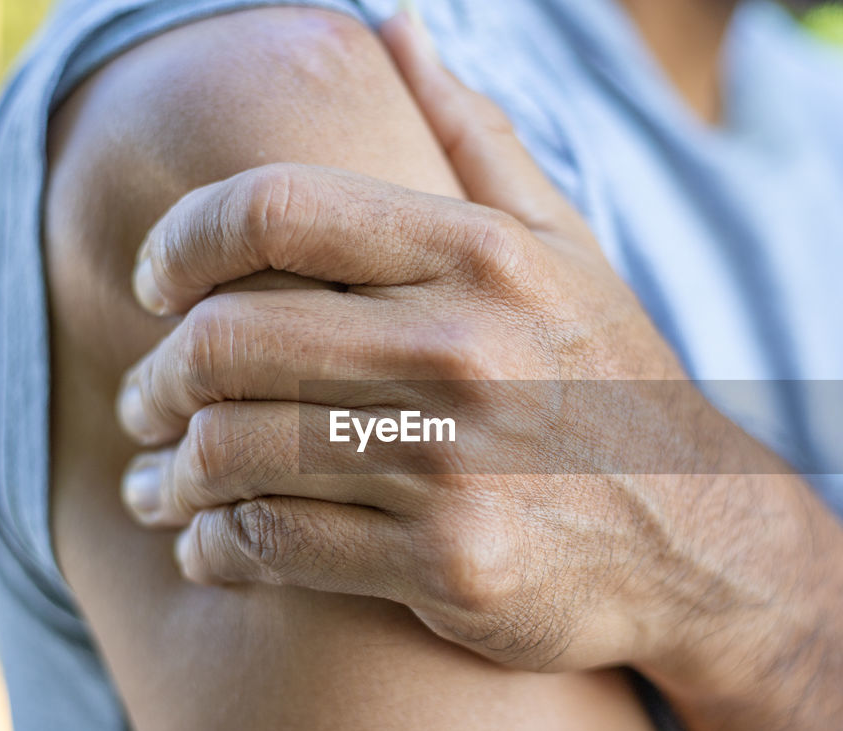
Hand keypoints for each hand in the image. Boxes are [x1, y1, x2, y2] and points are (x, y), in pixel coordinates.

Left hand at [116, 15, 789, 674]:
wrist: (699, 538)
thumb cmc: (609, 380)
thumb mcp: (567, 247)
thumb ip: (475, 137)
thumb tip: (394, 25)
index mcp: (482, 254)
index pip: (275, 208)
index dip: (181, 240)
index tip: (153, 280)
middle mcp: (466, 350)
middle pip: (229, 340)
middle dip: (155, 376)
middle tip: (143, 400)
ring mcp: (456, 464)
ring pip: (235, 453)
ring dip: (168, 474)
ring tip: (157, 482)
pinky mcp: (449, 565)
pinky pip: (275, 547)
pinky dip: (214, 548)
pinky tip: (209, 542)